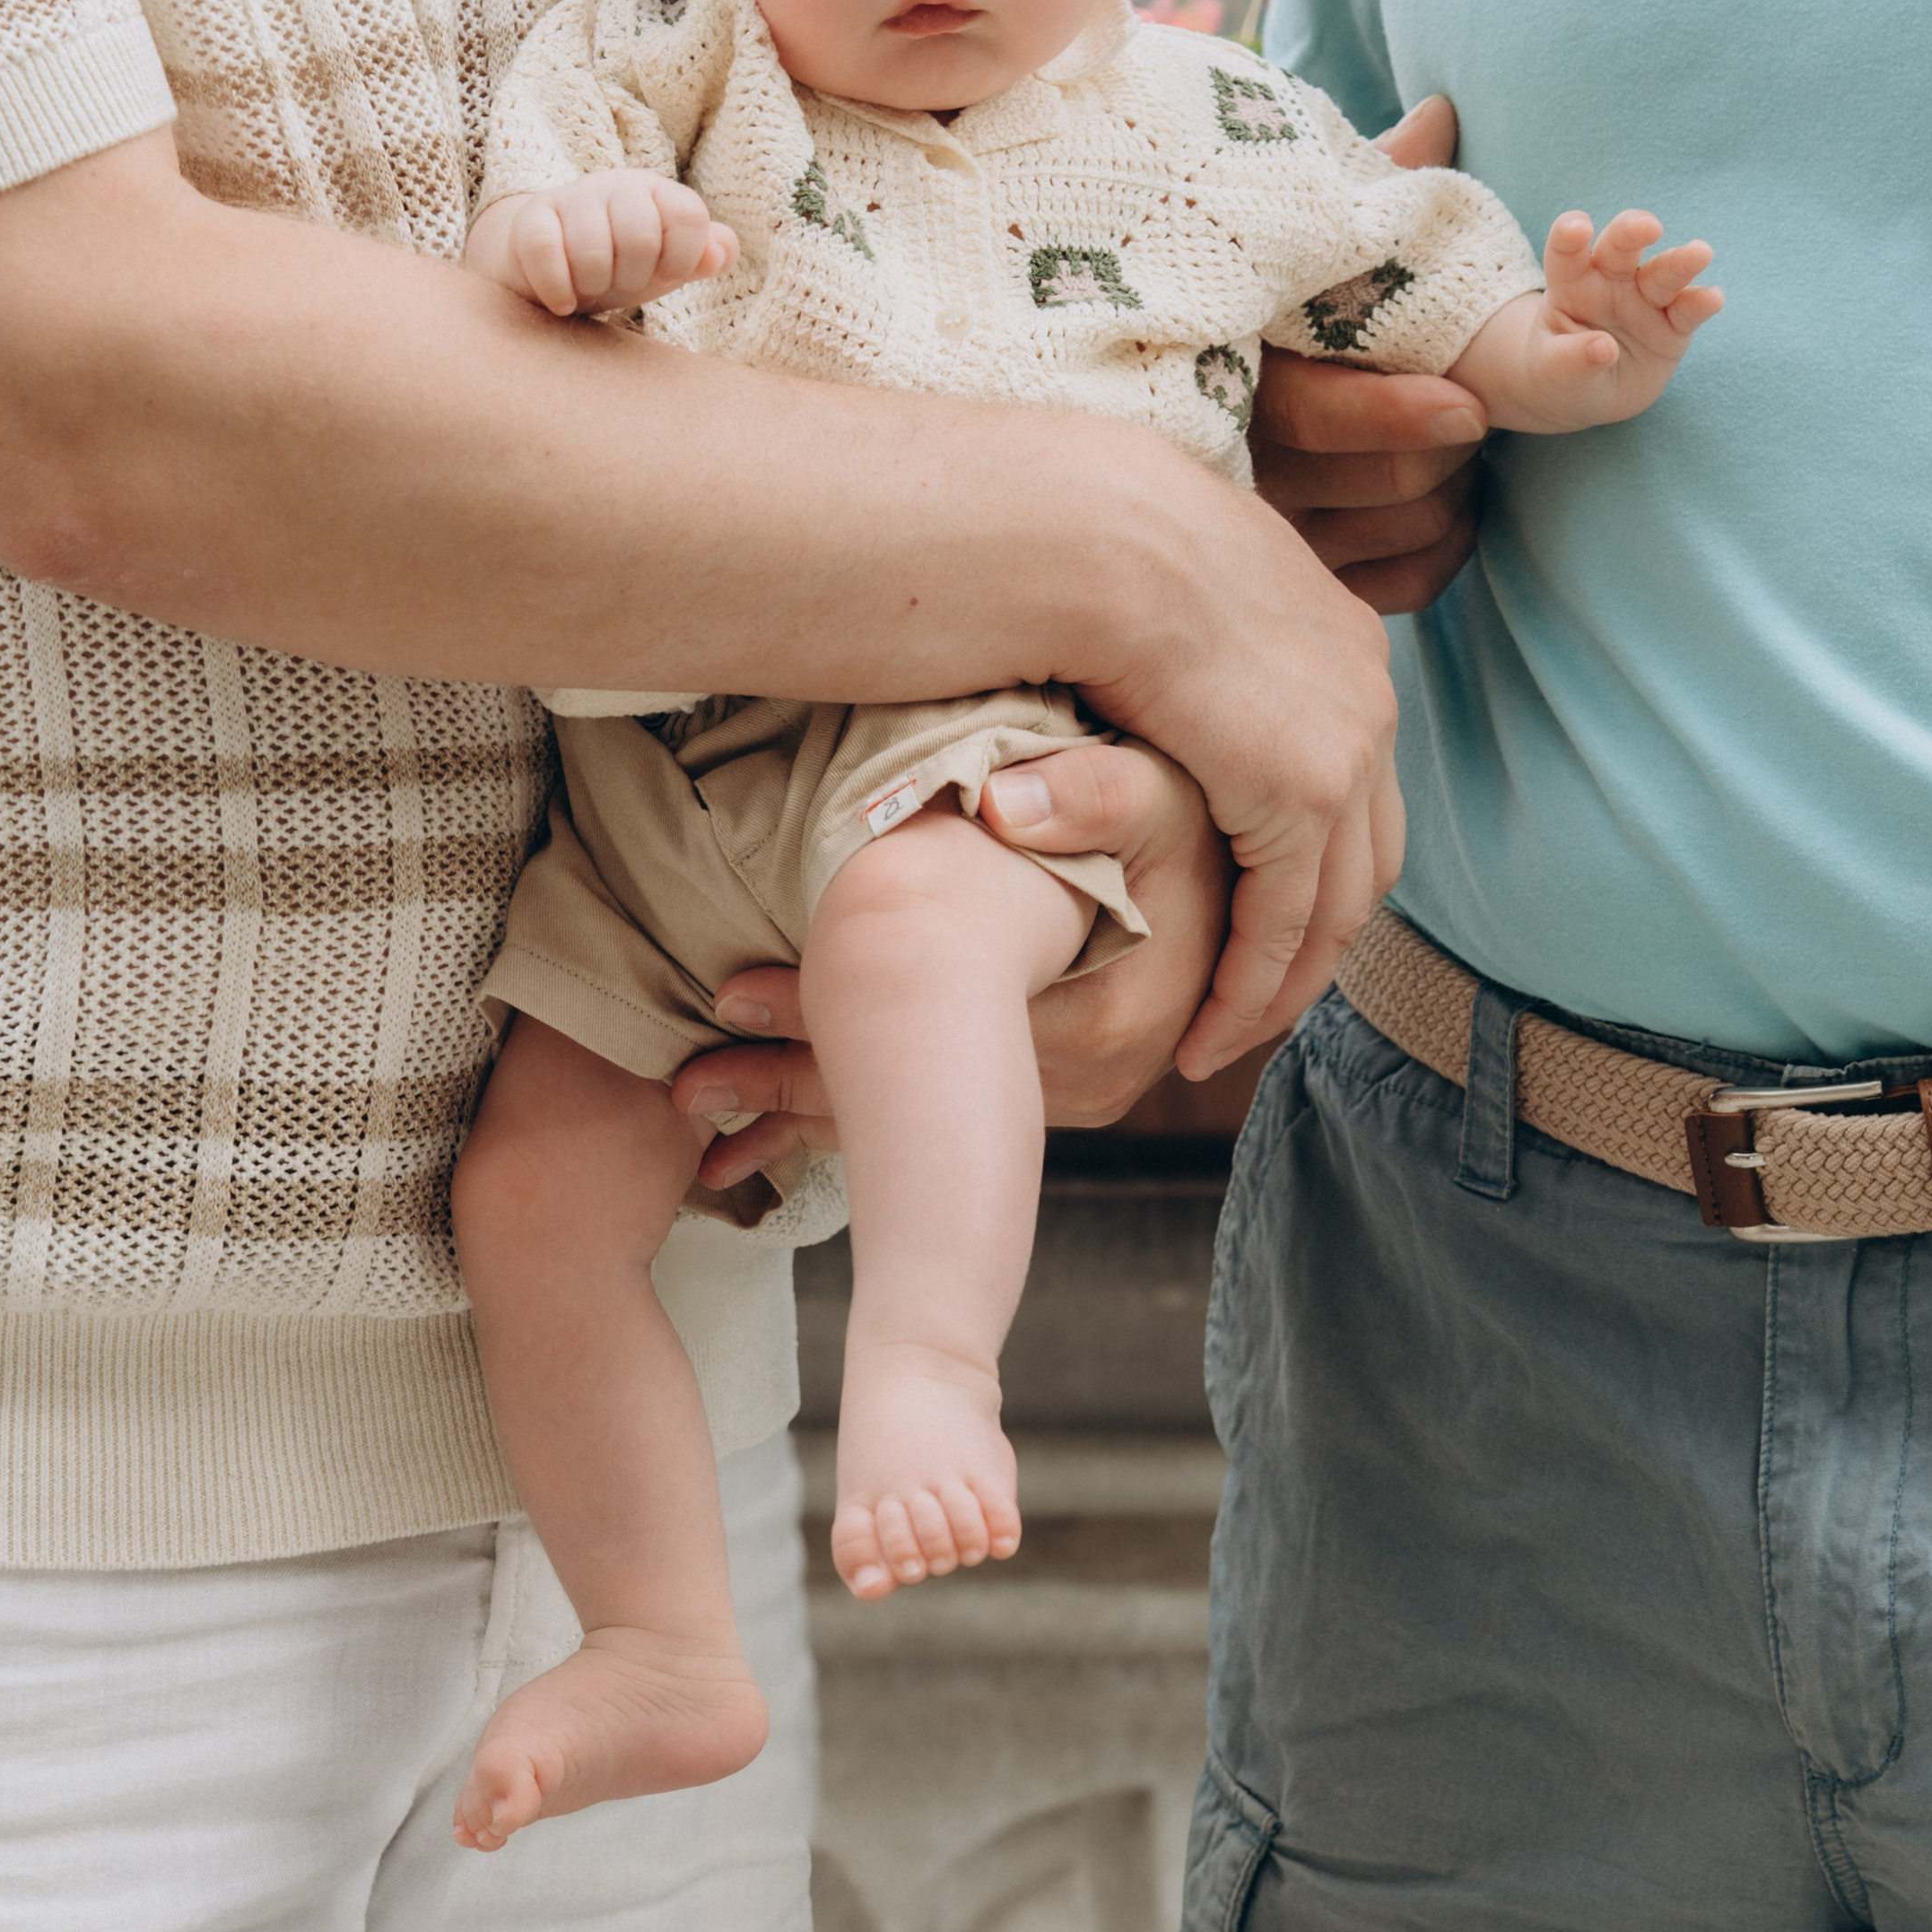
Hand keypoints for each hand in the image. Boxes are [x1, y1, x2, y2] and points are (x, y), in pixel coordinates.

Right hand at [466, 170, 736, 316]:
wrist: (549, 268)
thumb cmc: (620, 267)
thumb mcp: (669, 265)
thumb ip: (707, 256)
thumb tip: (721, 253)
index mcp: (656, 193)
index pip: (689, 216)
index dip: (682, 259)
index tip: (665, 273)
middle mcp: (614, 186)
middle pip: (640, 236)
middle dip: (634, 276)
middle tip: (621, 282)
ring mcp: (570, 199)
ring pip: (591, 250)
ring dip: (594, 285)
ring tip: (590, 286)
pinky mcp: (530, 220)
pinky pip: (546, 254)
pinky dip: (558, 290)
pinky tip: (563, 301)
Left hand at [672, 742, 1227, 1189]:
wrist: (1245, 874)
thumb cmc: (1185, 821)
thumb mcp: (1158, 792)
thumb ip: (1095, 793)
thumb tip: (1001, 802)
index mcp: (1102, 1012)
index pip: (935, 1031)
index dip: (824, 1010)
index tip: (729, 993)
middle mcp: (1088, 1077)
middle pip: (918, 1095)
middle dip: (793, 1083)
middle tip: (686, 1084)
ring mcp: (1070, 1096)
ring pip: (920, 1122)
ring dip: (810, 1112)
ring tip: (701, 1120)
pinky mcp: (1055, 1095)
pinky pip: (941, 1121)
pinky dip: (859, 1122)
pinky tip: (766, 1139)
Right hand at [1252, 93, 1487, 615]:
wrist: (1169, 422)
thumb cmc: (1261, 316)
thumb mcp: (1298, 248)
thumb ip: (1365, 184)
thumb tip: (1441, 112)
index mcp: (1238, 379)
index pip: (1322, 414)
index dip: (1400, 413)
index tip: (1471, 403)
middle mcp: (1247, 470)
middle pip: (1393, 478)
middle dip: (1455, 445)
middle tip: (1477, 410)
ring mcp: (1272, 542)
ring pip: (1407, 531)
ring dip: (1458, 496)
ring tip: (1464, 455)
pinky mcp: (1300, 587)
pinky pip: (1402, 589)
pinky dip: (1443, 555)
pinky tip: (1451, 516)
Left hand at [1452, 210, 1721, 434]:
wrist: (1590, 395)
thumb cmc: (1560, 372)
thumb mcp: (1553, 370)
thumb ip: (1570, 359)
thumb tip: (1603, 349)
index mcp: (1571, 284)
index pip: (1567, 254)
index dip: (1569, 235)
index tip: (1576, 228)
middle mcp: (1610, 282)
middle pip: (1621, 248)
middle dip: (1633, 232)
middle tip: (1648, 226)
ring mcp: (1645, 300)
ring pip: (1663, 273)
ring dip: (1681, 262)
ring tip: (1700, 253)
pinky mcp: (1674, 325)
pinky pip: (1688, 310)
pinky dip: (1701, 303)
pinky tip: (1713, 298)